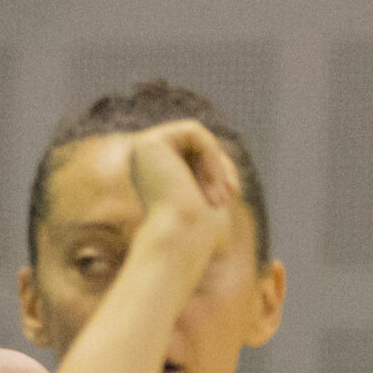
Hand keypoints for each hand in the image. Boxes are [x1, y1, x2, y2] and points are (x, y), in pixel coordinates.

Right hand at [126, 120, 238, 259]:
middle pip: (197, 144)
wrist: (183, 241)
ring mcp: (141, 151)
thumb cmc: (199, 232)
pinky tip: (212, 180)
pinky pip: (192, 131)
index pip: (197, 155)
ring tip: (220, 191)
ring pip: (196, 136)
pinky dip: (210, 153)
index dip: (220, 170)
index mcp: (155, 177)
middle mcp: (144, 162)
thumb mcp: (214, 200)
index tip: (231, 196)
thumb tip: (223, 165)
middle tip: (230, 193)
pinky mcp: (147, 143)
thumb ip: (214, 179)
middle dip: (221, 165)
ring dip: (216, 162)